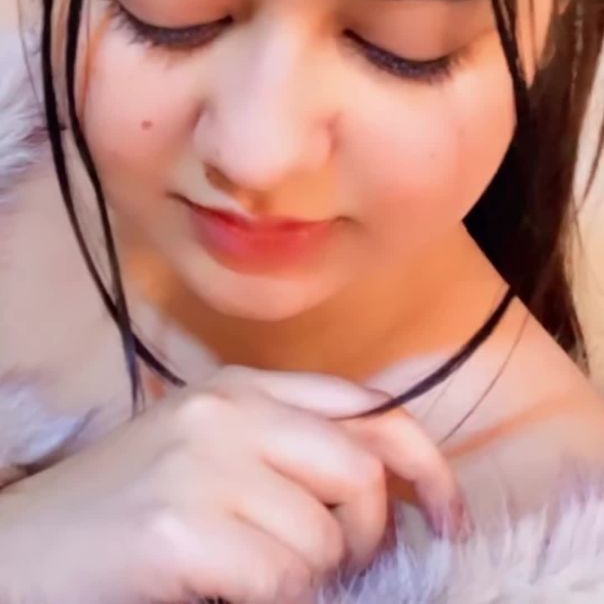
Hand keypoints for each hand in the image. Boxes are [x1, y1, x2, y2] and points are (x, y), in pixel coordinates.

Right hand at [0, 367, 464, 602]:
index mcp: (240, 387)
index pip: (368, 408)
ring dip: (305, 580)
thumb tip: (383, 487)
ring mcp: (202, 465)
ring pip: (323, 539)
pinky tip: (224, 593)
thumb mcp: (211, 454)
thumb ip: (287, 450)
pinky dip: (271, 602)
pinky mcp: (179, 528)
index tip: (449, 517)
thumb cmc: (124, 511)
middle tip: (335, 570)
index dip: (426, 464)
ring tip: (251, 578)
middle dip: (367, 536)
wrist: (22, 549)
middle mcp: (228, 412)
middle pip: (362, 472)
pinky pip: (282, 581)